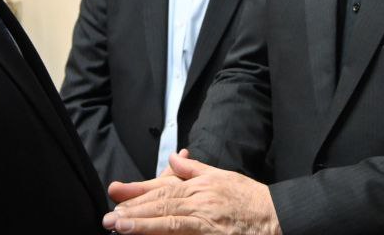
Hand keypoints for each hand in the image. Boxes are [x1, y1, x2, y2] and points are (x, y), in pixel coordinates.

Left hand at [102, 152, 280, 234]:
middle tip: (108, 216)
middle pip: (160, 203)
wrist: (275, 215)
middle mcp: (198, 200)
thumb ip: (194, 169)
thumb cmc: (248, 197)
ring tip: (120, 226)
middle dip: (132, 209)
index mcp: (198, 185)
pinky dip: (164, 233)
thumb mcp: (221, 176)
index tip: (116, 192)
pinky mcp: (209, 234)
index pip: (162, 186)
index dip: (137, 190)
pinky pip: (183, 233)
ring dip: (142, 224)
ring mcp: (203, 219)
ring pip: (168, 220)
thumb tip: (173, 158)